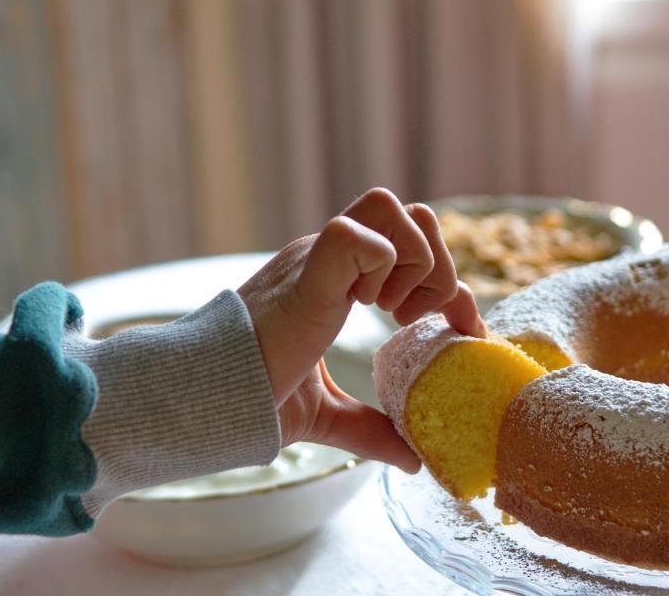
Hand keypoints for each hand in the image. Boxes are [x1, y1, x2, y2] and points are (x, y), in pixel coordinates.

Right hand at [237, 187, 485, 471]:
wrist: (208, 399)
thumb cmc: (254, 397)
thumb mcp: (326, 415)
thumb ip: (369, 430)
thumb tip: (412, 459)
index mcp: (337, 279)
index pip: (410, 245)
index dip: (448, 281)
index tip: (459, 327)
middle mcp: (331, 258)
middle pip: (411, 212)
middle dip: (437, 264)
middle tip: (415, 317)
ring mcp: (318, 258)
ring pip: (393, 209)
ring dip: (413, 262)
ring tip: (391, 311)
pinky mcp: (308, 272)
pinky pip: (359, 235)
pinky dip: (382, 268)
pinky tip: (367, 307)